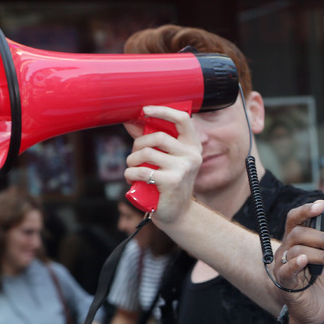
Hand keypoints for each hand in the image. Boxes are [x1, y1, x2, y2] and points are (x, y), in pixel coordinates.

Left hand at [124, 105, 201, 225]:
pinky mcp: (171, 182)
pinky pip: (141, 171)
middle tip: (134, 156)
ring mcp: (183, 169)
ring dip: (131, 161)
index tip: (145, 110)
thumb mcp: (166, 160)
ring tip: (132, 168)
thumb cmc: (168, 183)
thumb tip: (130, 120)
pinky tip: (131, 179)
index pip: (182, 119)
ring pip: (146, 153)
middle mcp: (192, 156)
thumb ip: (153, 141)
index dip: (163, 111)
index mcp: (193, 147)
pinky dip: (130, 174)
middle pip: (157, 136)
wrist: (177, 214)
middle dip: (138, 145)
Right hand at [274, 200, 323, 323]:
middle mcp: (286, 250)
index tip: (321, 206)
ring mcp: (283, 266)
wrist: (320, 311)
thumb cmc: (323, 283)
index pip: (294, 219)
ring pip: (297, 249)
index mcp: (296, 241)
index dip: (305, 210)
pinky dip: (296, 263)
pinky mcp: (284, 282)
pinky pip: (286, 269)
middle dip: (321, 237)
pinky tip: (305, 261)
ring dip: (321, 255)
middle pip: (297, 233)